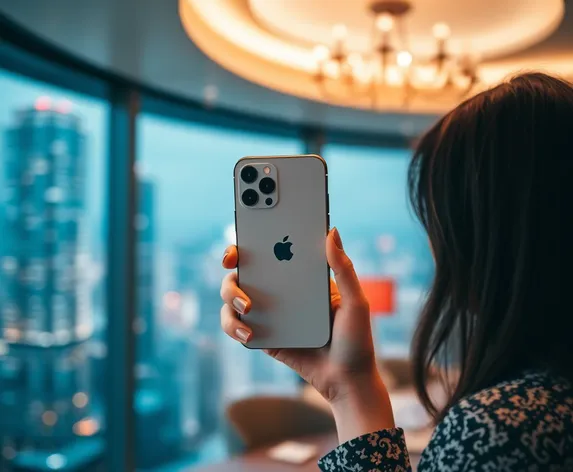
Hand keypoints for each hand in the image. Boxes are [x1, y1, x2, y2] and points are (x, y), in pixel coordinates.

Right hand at [220, 228, 394, 441]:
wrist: (346, 381)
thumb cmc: (356, 340)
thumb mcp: (355, 301)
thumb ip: (343, 268)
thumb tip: (333, 231)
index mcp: (302, 278)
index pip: (273, 253)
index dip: (252, 243)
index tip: (244, 238)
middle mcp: (281, 293)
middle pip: (244, 273)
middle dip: (233, 268)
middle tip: (233, 267)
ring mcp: (269, 316)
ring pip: (233, 300)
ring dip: (230, 299)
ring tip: (246, 310)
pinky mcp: (263, 338)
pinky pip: (237, 327)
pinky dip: (234, 327)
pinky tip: (249, 334)